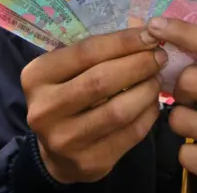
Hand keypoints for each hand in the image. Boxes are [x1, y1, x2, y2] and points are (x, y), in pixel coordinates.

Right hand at [21, 28, 166, 183]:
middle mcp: (45, 109)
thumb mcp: (67, 69)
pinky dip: (149, 114)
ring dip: (147, 90)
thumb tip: (144, 34)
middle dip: (139, 64)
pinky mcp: (90, 162)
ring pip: (119, 110)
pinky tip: (153, 103)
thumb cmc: (66, 95)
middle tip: (160, 57)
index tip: (150, 34)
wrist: (56, 152)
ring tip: (157, 79)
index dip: (123, 41)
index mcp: (37, 76)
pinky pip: (131, 134)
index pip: (86, 52)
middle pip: (102, 80)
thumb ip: (96, 53)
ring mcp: (66, 140)